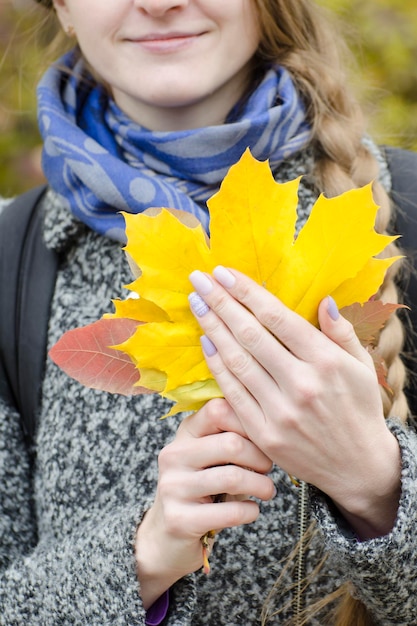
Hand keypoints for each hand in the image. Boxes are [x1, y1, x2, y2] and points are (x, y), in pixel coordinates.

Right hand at [135, 398, 274, 607]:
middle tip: (269, 469)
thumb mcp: (210, 457)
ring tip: (267, 490)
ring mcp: (173, 487)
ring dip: (261, 485)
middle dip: (260, 458)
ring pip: (232, 477)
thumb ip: (232, 439)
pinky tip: (252, 510)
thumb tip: (270, 432)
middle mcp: (174, 455)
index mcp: (184, 433)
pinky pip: (230, 512)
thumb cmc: (200, 489)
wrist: (166, 535)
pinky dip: (250, 511)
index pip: (218, 410)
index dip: (248, 422)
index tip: (262, 439)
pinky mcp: (179, 519)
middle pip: (231, 443)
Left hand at [188, 267, 400, 538]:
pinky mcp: (263, 433)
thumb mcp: (362, 367)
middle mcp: (301, 384)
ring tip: (196, 303)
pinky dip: (217, 365)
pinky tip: (205, 342)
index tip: (224, 273)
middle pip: (250, 334)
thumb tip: (323, 300)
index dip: (246, 292)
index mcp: (326, 361)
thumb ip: (342, 332)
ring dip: (212, 328)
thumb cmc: (360, 410)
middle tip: (199, 279)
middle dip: (220, 302)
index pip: (277, 317)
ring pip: (237, 360)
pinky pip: (233, 392)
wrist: (358, 468)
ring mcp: (279, 411)